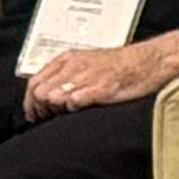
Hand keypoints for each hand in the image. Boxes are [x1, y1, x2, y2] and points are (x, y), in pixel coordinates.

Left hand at [24, 32, 178, 119]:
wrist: (148, 62)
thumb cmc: (122, 66)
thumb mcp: (88, 64)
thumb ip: (68, 76)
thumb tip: (51, 94)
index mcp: (68, 59)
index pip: (35, 81)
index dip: (31, 102)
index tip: (34, 114)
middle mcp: (73, 66)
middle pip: (40, 91)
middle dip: (40, 108)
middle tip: (48, 119)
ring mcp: (86, 76)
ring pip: (53, 96)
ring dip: (55, 110)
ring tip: (64, 116)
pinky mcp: (100, 88)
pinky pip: (74, 100)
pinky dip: (72, 108)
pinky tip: (79, 111)